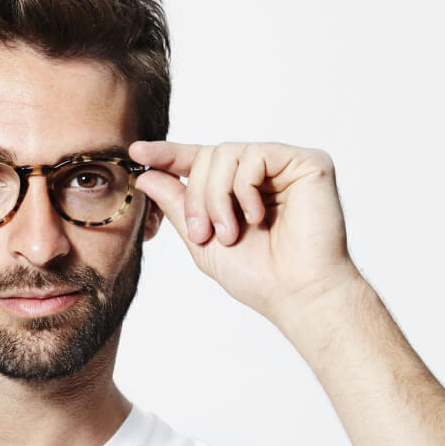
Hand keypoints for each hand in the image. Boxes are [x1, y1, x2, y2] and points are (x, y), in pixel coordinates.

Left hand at [128, 140, 364, 329]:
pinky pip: (256, 155)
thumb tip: (147, 175)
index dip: (168, 155)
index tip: (136, 152)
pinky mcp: (308, 162)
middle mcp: (261, 173)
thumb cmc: (257, 275)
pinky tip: (256, 217)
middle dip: (196, 196)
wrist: (295, 293)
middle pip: (207, 155)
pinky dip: (245, 189)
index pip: (198, 161)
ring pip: (226, 153)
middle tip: (203, 233)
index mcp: (237, 189)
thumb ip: (177, 205)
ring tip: (229, 233)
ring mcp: (284, 165)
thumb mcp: (201, 240)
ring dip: (216, 196)